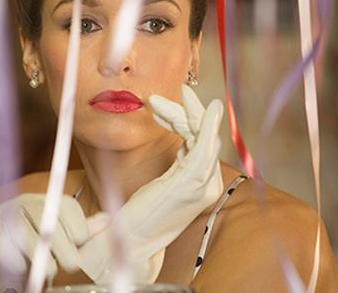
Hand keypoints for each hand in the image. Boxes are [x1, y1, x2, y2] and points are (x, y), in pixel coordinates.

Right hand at [0, 193, 86, 291]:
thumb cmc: (36, 242)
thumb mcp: (62, 234)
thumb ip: (82, 227)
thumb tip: (109, 219)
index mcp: (49, 199)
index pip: (67, 207)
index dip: (77, 227)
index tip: (79, 243)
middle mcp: (27, 202)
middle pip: (49, 220)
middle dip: (64, 247)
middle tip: (71, 265)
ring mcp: (5, 215)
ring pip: (28, 235)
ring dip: (41, 258)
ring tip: (49, 272)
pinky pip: (4, 246)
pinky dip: (17, 261)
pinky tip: (24, 268)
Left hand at [78, 85, 223, 283]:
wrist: (130, 242)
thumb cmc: (140, 215)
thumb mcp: (161, 184)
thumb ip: (177, 165)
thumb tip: (181, 145)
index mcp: (201, 186)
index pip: (201, 145)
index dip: (189, 121)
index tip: (170, 106)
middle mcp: (207, 186)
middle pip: (205, 138)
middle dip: (188, 112)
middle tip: (169, 94)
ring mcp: (202, 186)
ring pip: (204, 138)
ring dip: (184, 113)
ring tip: (157, 100)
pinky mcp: (192, 183)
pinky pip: (203, 147)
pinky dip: (204, 124)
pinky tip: (198, 105)